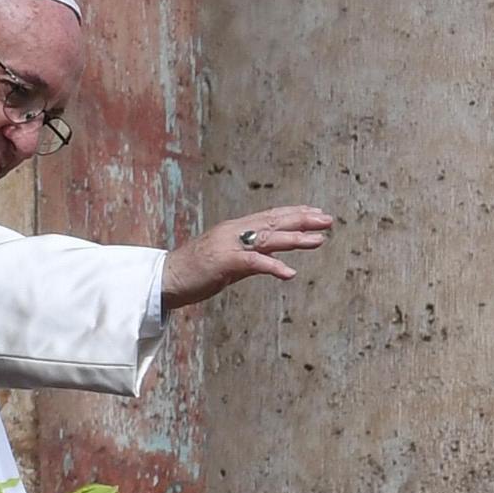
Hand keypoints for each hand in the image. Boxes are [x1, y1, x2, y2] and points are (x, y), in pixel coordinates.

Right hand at [161, 206, 334, 310]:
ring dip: (295, 239)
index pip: (270, 216)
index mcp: (235, 229)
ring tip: (319, 240)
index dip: (295, 213)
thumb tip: (273, 261)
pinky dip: (273, 267)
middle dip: (303, 220)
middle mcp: (234, 231)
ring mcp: (228, 245)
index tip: (317, 213)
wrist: (165, 279)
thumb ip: (251, 258)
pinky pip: (253, 263)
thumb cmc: (196, 272)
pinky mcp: (223, 262)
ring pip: (267, 238)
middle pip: (274, 222)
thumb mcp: (229, 263)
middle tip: (328, 220)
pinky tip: (290, 273)